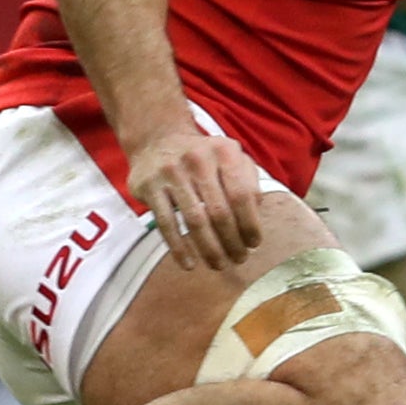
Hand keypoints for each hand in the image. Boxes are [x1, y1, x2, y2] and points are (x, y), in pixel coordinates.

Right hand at [126, 127, 263, 271]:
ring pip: (195, 220)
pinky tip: (189, 263)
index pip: (243, 195)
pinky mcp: (149, 186)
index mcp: (225, 151)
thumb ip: (248, 183)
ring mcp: (171, 172)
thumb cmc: (203, 157)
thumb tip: (256, 222)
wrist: (157, 139)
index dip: (250, 224)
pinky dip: (179, 247)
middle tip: (239, 259)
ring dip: (209, 248)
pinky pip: (167, 223)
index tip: (254, 244)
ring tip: (218, 264)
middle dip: (232, 241)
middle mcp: (199, 159)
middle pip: (220, 211)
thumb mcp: (230, 157)